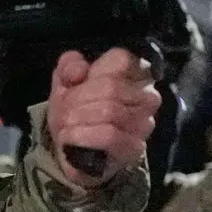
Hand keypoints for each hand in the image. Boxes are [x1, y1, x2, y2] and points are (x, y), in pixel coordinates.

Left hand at [45, 48, 160, 186]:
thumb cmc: (76, 111)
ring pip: (109, 110)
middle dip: (77, 98)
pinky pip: (108, 136)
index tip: (77, 83)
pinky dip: (81, 136)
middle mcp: (147, 97)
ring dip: (77, 118)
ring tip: (66, 125)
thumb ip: (68, 66)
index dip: (93, 71)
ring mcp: (144, 124)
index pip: (122, 59)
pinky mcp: (135, 148)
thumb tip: (79, 70)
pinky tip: (69, 138)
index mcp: (134, 73)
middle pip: (111, 86)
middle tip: (64, 110)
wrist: (73, 152)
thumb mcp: (65, 82)